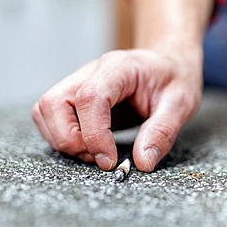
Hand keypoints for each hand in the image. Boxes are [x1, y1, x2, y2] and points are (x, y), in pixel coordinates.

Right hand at [31, 49, 202, 171]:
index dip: (94, 135)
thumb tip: (142, 163)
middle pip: (52, 103)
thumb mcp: (181, 104)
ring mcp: (77, 84)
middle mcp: (90, 72)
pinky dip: (63, 138)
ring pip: (44, 112)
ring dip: (63, 140)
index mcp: (118, 67)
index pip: (89, 98)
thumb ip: (163, 132)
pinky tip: (91, 147)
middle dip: (69, 139)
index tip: (110, 160)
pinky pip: (50, 118)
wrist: (168, 63)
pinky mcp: (73, 99)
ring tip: (96, 153)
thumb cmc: (174, 78)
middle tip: (100, 157)